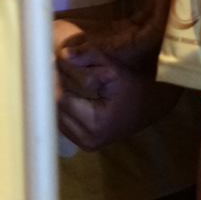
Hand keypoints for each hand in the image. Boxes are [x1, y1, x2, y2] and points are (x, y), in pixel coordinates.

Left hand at [55, 45, 179, 150]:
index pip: (62, 100)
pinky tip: (63, 91)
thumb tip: (63, 54)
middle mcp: (88, 139)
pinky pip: (64, 125)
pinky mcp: (85, 145)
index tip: (50, 62)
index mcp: (96, 122)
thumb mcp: (114, 69)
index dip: (54, 80)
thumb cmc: (133, 86)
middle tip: (49, 68)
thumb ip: (89, 59)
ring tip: (55, 77)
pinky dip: (62, 109)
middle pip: (56, 111)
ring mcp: (86, 145)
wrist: (151, 107)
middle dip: (51, 88)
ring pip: (57, 119)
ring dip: (55, 99)